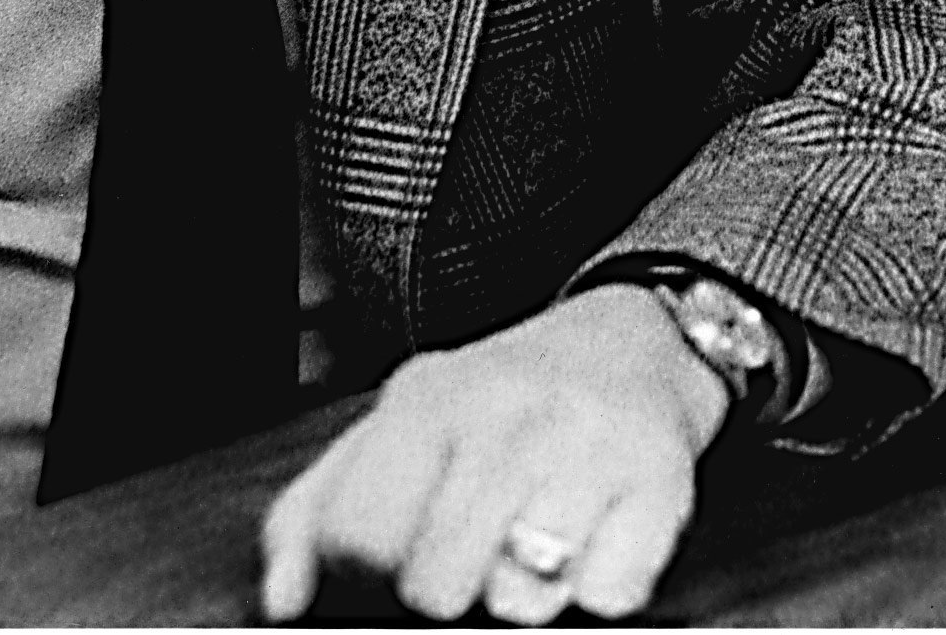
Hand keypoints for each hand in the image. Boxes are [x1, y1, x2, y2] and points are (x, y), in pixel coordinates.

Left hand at [258, 284, 730, 624]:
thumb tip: (283, 601)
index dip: (365, 580)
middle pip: (436, 584)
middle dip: (449, 590)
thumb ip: (316, 513)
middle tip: (474, 551)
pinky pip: (605, 598)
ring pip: (523, 598)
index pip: (358, 539)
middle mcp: (508, 413)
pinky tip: (591, 538)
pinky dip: (597, 588)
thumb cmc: (498, 404)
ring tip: (534, 542)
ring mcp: (589, 446)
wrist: (632, 344)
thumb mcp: (397, 430)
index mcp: (427, 400)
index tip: (389, 571)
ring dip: (526, 590)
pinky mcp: (661, 484)